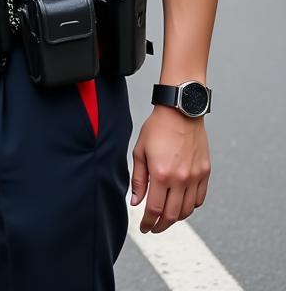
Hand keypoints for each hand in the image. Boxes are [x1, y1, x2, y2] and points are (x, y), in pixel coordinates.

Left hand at [130, 107, 210, 232]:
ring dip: (176, 218)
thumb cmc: (157, 128)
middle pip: (172, 215)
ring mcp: (195, 177)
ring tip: (166, 218)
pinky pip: (199, 199)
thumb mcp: (140, 151)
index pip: (154, 209)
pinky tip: (181, 205)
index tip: (143, 228)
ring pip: (188, 210)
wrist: (180, 112)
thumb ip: (138, 179)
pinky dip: (190, 207)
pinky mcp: (205, 173)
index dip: (148, 222)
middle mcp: (180, 179)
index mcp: (161, 174)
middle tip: (153, 228)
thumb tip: (136, 203)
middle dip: (161, 225)